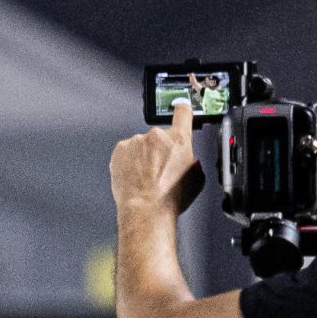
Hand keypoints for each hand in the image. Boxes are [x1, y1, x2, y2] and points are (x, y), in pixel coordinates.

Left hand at [110, 101, 204, 216]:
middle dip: (159, 150)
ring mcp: (136, 141)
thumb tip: (189, 162)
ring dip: (143, 157)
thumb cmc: (169, 199)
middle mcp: (156, 135)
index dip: (183, 110)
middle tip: (160, 171)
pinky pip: (126, 152)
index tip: (181, 108)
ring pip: (141, 146)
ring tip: (146, 179)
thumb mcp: (196, 180)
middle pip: (159, 136)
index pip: (183, 112)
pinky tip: (135, 177)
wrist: (145, 209)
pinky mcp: (120, 149)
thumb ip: (193, 162)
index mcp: (179, 139)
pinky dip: (129, 162)